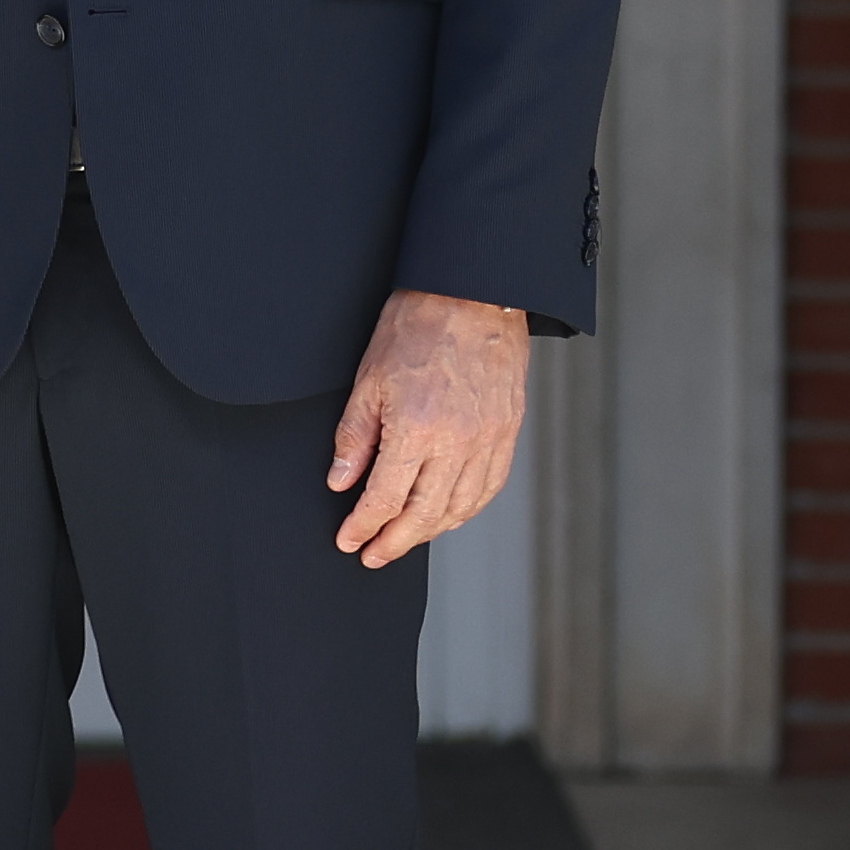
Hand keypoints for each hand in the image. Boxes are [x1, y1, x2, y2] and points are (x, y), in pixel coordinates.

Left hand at [328, 289, 528, 568]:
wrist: (475, 294)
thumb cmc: (417, 327)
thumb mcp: (369, 380)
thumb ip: (355, 438)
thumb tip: (341, 482)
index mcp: (417, 431)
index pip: (384, 500)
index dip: (363, 527)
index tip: (348, 540)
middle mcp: (458, 443)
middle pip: (423, 515)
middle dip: (394, 542)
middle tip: (372, 554)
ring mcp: (489, 440)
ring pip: (460, 508)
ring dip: (429, 531)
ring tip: (404, 538)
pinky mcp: (508, 432)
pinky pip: (489, 487)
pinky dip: (466, 509)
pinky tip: (448, 514)